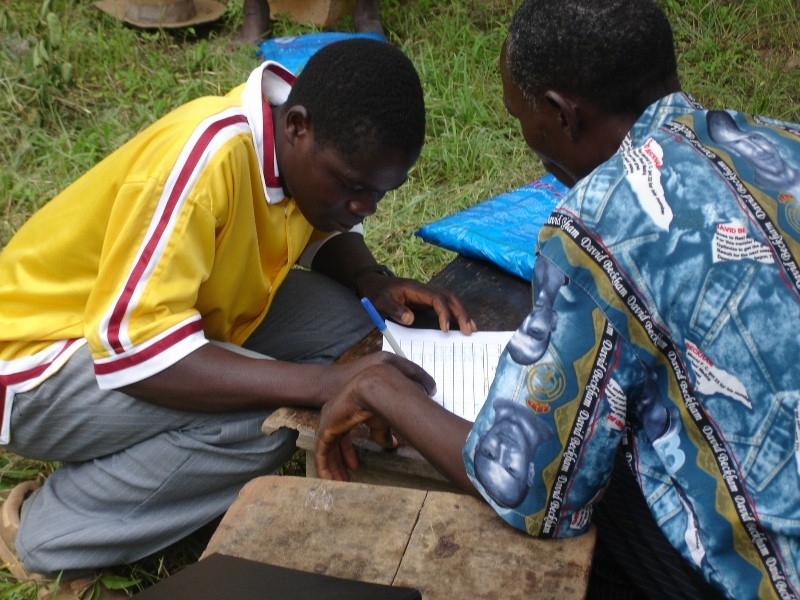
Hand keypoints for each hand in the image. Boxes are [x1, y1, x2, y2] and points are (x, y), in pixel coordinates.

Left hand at [314, 361, 433, 480]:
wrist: (373, 390)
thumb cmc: (379, 401)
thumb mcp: (381, 422)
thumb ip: (382, 434)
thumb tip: (391, 445)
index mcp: (345, 412)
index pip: (342, 436)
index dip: (348, 453)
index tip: (355, 467)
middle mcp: (332, 417)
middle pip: (332, 445)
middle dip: (339, 463)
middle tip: (345, 479)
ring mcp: (327, 423)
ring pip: (325, 451)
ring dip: (332, 468)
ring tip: (340, 483)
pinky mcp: (324, 429)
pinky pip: (320, 453)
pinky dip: (324, 467)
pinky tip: (329, 479)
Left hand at [357, 274, 477, 333]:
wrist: (373, 284)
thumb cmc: (377, 293)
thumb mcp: (380, 301)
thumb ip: (394, 309)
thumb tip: (411, 319)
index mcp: (416, 289)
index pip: (437, 298)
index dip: (443, 313)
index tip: (445, 329)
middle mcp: (426, 290)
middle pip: (449, 298)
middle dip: (460, 313)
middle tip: (468, 330)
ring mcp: (427, 295)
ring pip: (450, 300)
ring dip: (462, 313)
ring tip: (471, 329)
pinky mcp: (427, 301)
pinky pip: (445, 305)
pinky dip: (455, 314)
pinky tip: (462, 325)